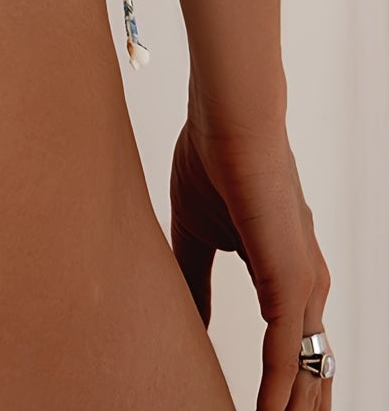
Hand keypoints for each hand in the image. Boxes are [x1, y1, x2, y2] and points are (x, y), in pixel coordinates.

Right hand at [170, 113, 331, 410]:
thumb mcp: (200, 232)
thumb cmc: (214, 160)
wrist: (229, 120)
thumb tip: (193, 323)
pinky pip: (284, 354)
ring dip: (289, 409)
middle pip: (308, 369)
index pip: (292, 347)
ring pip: (301, 369)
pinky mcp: (291, 283)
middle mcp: (306, 285)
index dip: (282, 386)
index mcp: (287, 272)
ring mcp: (304, 286)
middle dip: (299, 409)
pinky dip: (276, 391)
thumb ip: (197, 279)